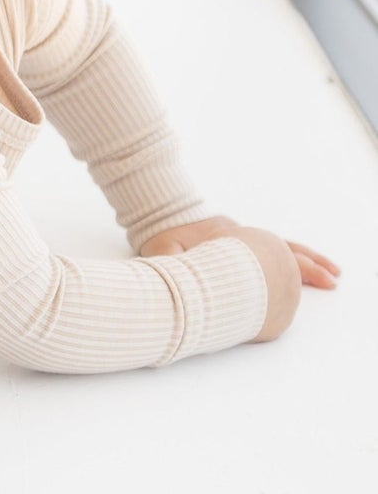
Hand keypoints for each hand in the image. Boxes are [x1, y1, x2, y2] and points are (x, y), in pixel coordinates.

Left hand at [139, 215, 339, 343]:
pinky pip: (274, 248)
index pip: (261, 256)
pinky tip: (305, 267)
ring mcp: (245, 238)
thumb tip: (175, 272)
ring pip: (285, 248)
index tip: (303, 279)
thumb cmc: (161, 233)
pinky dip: (292, 257)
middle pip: (283, 251)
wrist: (161, 213)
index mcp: (228, 241)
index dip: (283, 268)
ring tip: (332, 273)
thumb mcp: (162, 249)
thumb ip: (172, 262)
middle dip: (308, 266)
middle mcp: (243, 237)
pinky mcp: (242, 241)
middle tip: (331, 280)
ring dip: (309, 260)